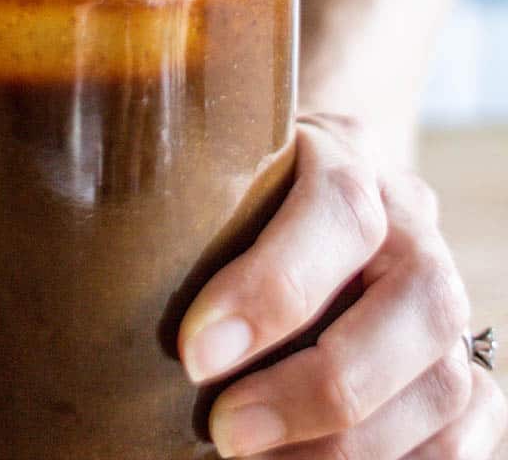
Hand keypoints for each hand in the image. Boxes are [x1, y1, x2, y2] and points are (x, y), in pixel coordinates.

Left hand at [179, 115, 506, 457]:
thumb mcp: (214, 181)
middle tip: (227, 432)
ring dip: (351, 445)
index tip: (194, 352)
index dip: (274, 286)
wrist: (306, 189)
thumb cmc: (236, 197)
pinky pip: (466, 430)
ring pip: (443, 380)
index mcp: (350, 155)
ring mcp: (448, 293)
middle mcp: (414, 222)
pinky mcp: (464, 364)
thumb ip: (192, 220)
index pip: (341, 208)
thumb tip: (119, 313)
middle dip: (319, 386)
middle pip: (417, 301)